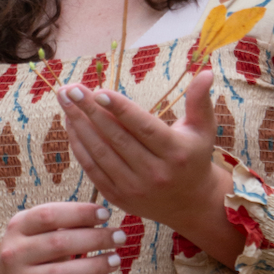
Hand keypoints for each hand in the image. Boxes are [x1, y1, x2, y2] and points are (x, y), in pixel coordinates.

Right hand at [0, 202, 122, 273]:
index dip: (80, 213)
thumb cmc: (27, 251)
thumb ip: (60, 221)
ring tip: (115, 259)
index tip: (105, 214)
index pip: (49, 215)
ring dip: (95, 266)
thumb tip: (100, 215)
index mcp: (18, 228)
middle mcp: (16, 254)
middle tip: (119, 236)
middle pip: (59, 244)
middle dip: (95, 239)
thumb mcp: (33, 230)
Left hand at [58, 70, 243, 267]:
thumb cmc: (194, 156)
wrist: (190, 203)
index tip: (99, 90)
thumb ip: (200, 100)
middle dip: (90, 111)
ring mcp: (134, 188)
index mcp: (175, 152)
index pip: (143, 128)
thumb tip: (207, 71)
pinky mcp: (118, 198)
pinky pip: (93, 170)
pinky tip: (70, 125)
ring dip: (79, 126)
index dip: (120, 109)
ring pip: (101, 154)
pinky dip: (79, 147)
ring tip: (66, 101)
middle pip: (116, 139)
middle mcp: (154, 173)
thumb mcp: (203, 129)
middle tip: (72, 89)